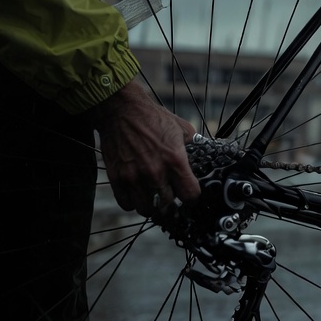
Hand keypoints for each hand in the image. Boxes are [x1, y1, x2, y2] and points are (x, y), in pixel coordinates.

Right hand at [90, 80, 201, 215]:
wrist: (122, 110)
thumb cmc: (152, 118)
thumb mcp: (182, 129)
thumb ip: (193, 148)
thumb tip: (203, 158)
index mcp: (174, 160)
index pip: (190, 195)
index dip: (192, 198)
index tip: (190, 196)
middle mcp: (154, 172)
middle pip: (168, 206)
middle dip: (172, 204)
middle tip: (172, 199)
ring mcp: (133, 177)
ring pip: (147, 210)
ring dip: (153, 207)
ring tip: (155, 199)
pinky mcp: (116, 178)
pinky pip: (127, 204)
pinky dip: (133, 203)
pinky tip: (139, 194)